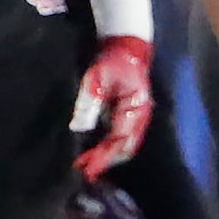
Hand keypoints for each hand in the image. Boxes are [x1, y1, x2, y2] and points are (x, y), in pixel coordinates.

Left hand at [71, 34, 152, 177]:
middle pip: (125, 148)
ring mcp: (136, 117)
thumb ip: (89, 102)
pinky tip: (94, 152)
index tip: (88, 168)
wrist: (126, 47)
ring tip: (86, 165)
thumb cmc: (112, 61)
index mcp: (135, 109)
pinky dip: (108, 147)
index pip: (119, 140)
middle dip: (105, 161)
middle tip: (84, 171)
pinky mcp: (128, 115)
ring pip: (124, 145)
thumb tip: (78, 127)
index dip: (103, 156)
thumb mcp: (97, 78)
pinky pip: (120, 137)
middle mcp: (140, 117)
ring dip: (107, 156)